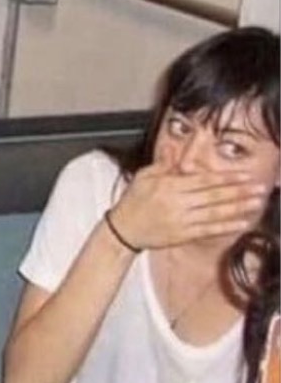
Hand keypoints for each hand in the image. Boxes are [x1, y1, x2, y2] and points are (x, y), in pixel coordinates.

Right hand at [108, 163, 268, 249]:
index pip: (203, 180)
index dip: (226, 178)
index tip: (244, 175)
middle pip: (213, 196)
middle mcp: (176, 202)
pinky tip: (241, 223)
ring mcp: (181, 220)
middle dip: (239, 192)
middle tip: (259, 188)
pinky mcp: (183, 235)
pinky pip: (209, 230)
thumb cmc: (132, 202)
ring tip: (256, 203)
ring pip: (215, 213)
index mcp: (168, 185)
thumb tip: (175, 147)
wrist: (122, 230)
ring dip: (238, 208)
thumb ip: (163, 163)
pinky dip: (227, 227)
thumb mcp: (143, 176)